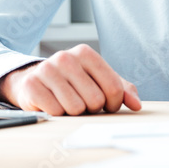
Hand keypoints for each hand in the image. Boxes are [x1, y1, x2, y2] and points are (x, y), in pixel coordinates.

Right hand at [0, 44, 141, 115]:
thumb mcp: (99, 81)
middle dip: (92, 109)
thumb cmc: (72, 83)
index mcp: (85, 52)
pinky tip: (53, 105)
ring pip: (76, 108)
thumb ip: (122, 90)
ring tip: (67, 103)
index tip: (106, 104)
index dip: (113, 104)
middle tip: (82, 103)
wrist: (33, 81)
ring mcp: (47, 70)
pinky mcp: (32, 85)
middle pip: (95, 100)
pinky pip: (56, 112)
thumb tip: (136, 105)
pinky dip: (58, 115)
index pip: (113, 88)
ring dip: (74, 113)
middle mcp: (65, 57)